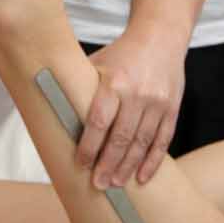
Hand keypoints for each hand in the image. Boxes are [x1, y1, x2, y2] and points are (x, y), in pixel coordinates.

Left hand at [81, 30, 185, 186]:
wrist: (161, 37)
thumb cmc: (121, 54)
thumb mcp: (97, 63)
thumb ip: (80, 87)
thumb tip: (51, 112)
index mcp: (114, 81)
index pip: (99, 121)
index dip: (89, 145)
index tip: (81, 164)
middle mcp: (138, 93)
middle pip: (122, 137)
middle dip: (108, 164)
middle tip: (98, 185)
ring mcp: (158, 102)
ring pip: (142, 142)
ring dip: (128, 167)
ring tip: (115, 184)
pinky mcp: (172, 108)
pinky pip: (162, 140)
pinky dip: (152, 161)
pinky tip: (142, 178)